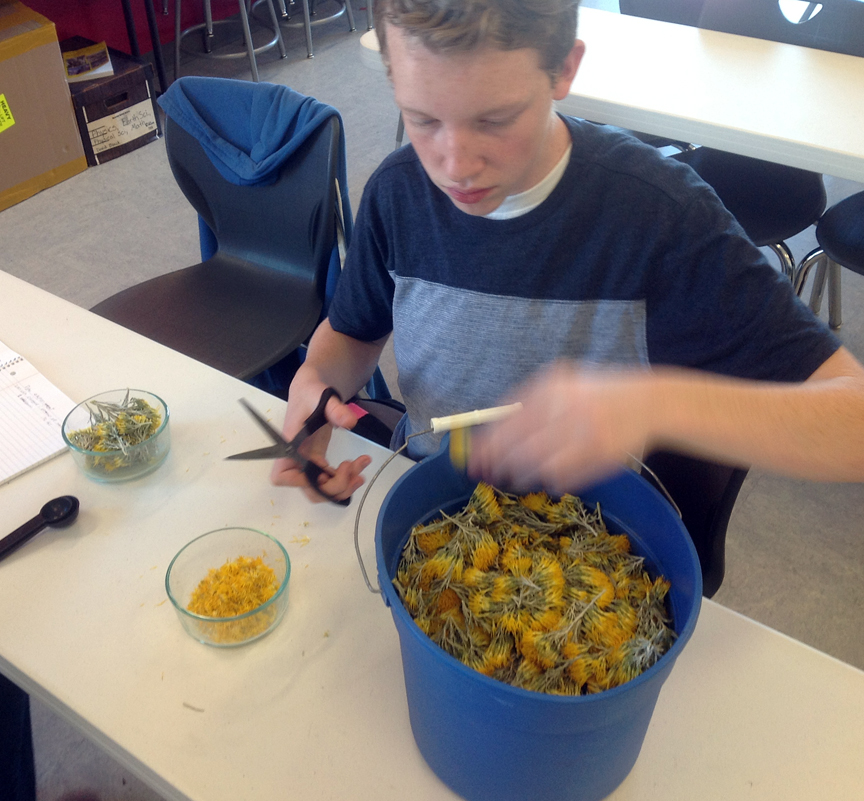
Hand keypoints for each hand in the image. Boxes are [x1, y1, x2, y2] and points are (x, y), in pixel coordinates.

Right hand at [270, 381, 371, 502]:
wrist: (314, 392)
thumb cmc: (311, 393)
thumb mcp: (322, 396)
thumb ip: (335, 409)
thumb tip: (349, 422)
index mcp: (289, 446)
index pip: (282, 476)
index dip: (301, 482)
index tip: (325, 471)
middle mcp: (296, 460)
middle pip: (309, 490)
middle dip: (334, 486)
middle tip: (352, 468)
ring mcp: (308, 463)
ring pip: (322, 489)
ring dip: (344, 485)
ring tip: (361, 466)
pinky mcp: (319, 462)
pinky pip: (331, 480)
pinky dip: (347, 478)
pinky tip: (360, 464)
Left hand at [467, 362, 653, 494]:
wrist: (646, 402)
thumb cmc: (595, 393)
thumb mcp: (560, 384)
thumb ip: (527, 402)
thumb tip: (489, 430)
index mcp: (552, 389)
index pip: (508, 422)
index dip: (487, 444)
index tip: (472, 457)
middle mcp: (566, 410)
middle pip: (518, 446)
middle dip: (497, 463)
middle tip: (486, 472)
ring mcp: (584, 434)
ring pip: (537, 465)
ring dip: (519, 474)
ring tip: (512, 475)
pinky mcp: (599, 456)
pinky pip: (561, 476)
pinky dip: (547, 480)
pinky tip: (543, 477)